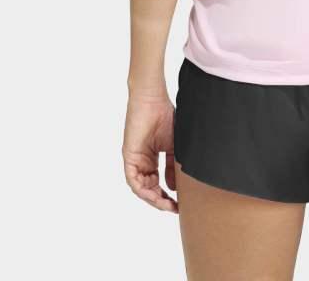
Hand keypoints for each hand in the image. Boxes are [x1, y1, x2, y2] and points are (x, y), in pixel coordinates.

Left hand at [123, 92, 177, 212]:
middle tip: (174, 208)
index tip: (179, 203)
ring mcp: (134, 160)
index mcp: (151, 158)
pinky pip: (133, 180)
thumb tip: (173, 188)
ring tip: (166, 204)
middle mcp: (141, 162)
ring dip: (153, 198)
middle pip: (149, 188)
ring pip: (140, 187)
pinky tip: (154, 194)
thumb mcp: (173, 146)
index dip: (167, 195)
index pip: (157, 182)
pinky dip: (142, 189)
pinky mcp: (129, 157)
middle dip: (161, 200)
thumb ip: (172, 166)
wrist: (153, 100)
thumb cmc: (164, 116)